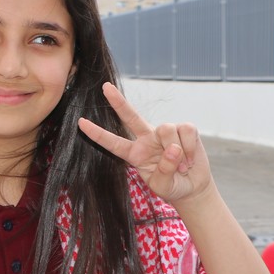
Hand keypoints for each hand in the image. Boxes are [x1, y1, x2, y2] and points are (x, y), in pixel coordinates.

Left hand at [77, 82, 214, 207]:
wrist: (192, 186)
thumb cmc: (172, 186)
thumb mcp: (163, 186)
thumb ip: (164, 171)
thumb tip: (172, 148)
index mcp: (135, 153)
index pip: (113, 143)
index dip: (97, 134)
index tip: (80, 123)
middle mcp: (146, 138)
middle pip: (130, 117)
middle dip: (118, 102)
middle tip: (105, 87)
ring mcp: (164, 132)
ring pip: (165, 128)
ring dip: (177, 150)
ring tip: (182, 166)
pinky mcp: (184, 129)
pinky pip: (186, 131)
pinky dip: (190, 147)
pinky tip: (190, 160)